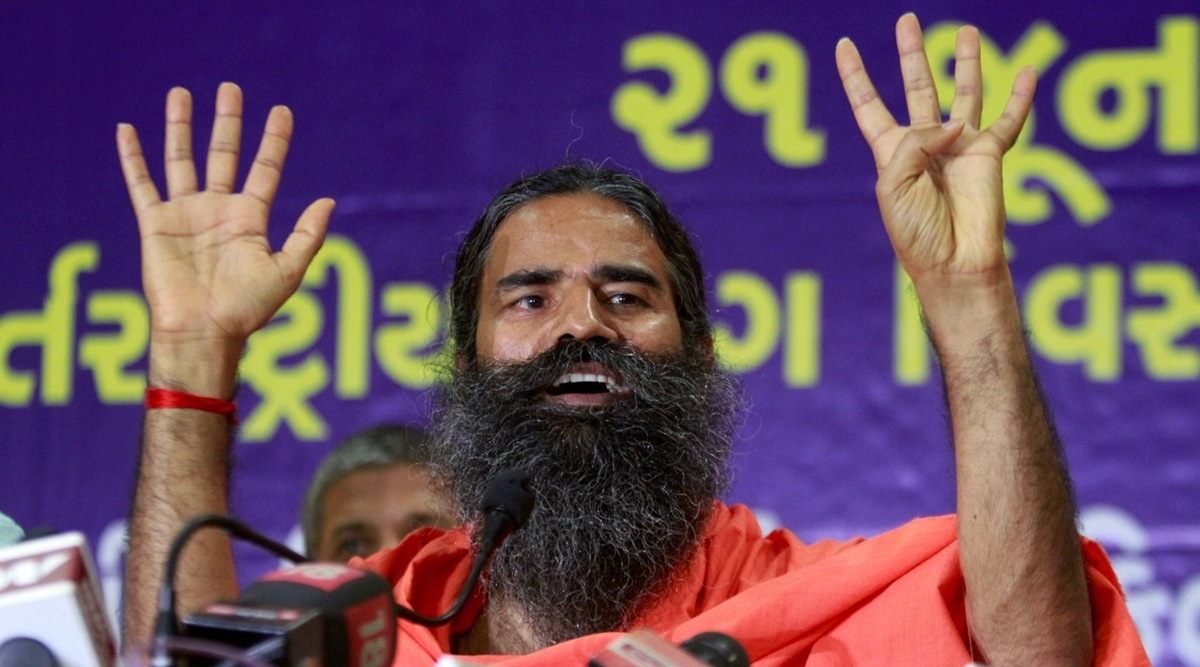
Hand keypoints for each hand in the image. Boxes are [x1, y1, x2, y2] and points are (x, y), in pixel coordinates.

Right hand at [116, 83, 332, 352]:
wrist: (204, 331)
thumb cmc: (248, 309)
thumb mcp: (288, 270)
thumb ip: (308, 235)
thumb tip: (329, 200)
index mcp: (250, 219)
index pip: (265, 169)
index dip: (274, 140)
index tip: (282, 111)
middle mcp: (218, 210)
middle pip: (224, 154)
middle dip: (227, 122)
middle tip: (231, 87)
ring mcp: (186, 215)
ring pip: (182, 159)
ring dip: (181, 126)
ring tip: (181, 92)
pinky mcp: (156, 224)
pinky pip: (142, 184)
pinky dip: (133, 158)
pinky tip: (127, 130)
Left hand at [836, 14, 1034, 286]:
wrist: (953, 263)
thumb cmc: (916, 232)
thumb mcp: (894, 185)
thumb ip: (915, 144)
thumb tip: (952, 123)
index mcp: (891, 153)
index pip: (869, 105)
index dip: (856, 76)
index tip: (844, 46)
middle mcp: (925, 145)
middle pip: (917, 88)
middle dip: (910, 55)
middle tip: (906, 20)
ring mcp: (959, 147)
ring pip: (963, 93)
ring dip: (964, 63)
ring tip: (964, 30)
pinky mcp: (990, 157)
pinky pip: (1009, 120)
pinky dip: (1020, 97)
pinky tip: (1029, 73)